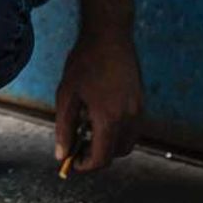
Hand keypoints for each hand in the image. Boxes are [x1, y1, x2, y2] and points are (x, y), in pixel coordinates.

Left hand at [55, 30, 143, 173]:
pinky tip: (100, 117)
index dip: (85, 166)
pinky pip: (133, 129)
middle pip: (116, 154)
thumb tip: (61, 155)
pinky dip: (118, 132)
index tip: (72, 161)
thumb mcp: (66, 96)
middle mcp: (129, 118)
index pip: (102, 159)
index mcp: (109, 119)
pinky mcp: (142, 102)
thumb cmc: (84, 63)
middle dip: (97, 156)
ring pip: (127, 143)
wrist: (109, 36)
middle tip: (78, 145)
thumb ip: (64, 128)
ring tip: (88, 130)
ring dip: (109, 145)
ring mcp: (138, 110)